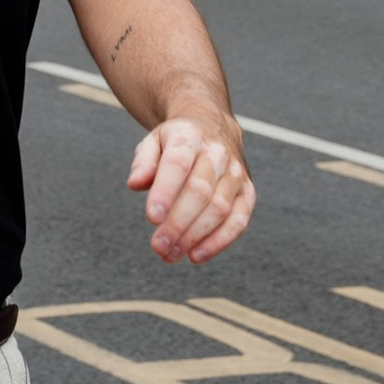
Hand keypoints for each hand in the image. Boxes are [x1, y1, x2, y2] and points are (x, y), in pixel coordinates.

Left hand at [129, 113, 254, 264]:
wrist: (213, 128)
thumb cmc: (177, 142)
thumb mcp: (154, 142)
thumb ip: (143, 162)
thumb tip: (135, 184)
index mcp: (190, 137)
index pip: (178, 163)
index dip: (166, 191)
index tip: (152, 218)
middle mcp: (217, 154)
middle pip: (200, 191)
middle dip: (178, 224)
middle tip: (159, 246)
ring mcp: (236, 174)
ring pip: (219, 209)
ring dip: (195, 237)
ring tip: (171, 254)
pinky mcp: (247, 193)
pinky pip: (239, 221)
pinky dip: (219, 242)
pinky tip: (196, 255)